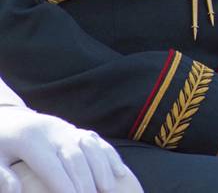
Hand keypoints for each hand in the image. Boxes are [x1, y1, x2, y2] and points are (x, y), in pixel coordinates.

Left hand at [0, 106, 134, 192]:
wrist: (8, 118)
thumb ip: (2, 176)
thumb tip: (16, 190)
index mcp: (30, 140)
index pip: (51, 166)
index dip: (64, 184)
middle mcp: (52, 131)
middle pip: (74, 157)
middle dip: (85, 180)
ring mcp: (66, 128)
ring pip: (90, 146)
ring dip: (101, 168)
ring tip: (109, 189)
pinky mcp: (75, 129)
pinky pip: (96, 140)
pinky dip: (109, 155)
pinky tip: (119, 172)